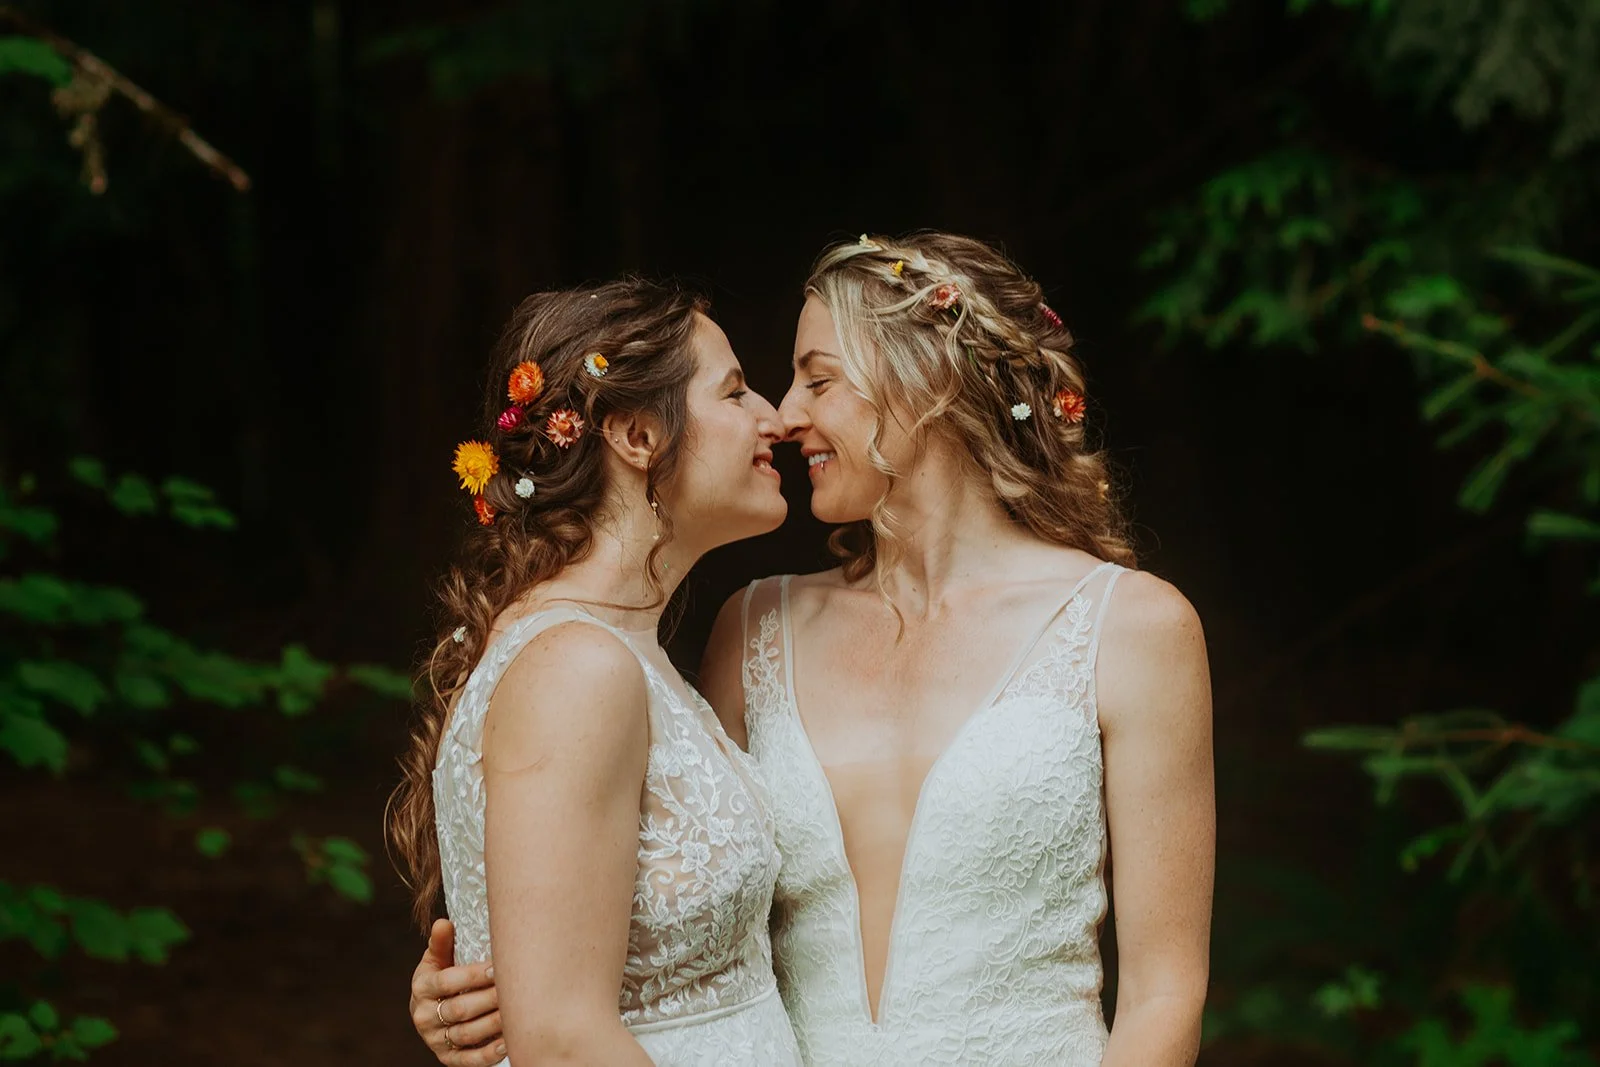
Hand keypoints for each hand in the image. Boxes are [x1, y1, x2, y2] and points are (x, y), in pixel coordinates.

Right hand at [409, 919, 505, 1065]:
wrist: (431, 1012)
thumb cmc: (441, 978)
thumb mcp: (436, 960)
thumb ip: (441, 944)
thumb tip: (443, 923)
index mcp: (422, 988)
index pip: (446, 982)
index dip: (472, 976)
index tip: (497, 967)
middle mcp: (425, 1017)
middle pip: (459, 1009)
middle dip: (488, 999)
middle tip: (514, 989)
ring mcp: (436, 1040)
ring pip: (466, 1034)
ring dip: (493, 1024)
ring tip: (516, 1013)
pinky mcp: (448, 1059)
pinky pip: (469, 1060)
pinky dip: (489, 1054)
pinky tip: (508, 1043)